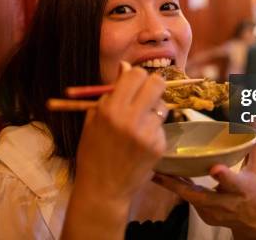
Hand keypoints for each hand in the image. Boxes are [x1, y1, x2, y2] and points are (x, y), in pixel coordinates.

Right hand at [63, 62, 167, 238]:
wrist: (103, 189)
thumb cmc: (93, 152)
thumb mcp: (93, 119)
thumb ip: (109, 93)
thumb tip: (125, 67)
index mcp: (111, 109)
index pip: (136, 74)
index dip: (136, 76)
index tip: (133, 84)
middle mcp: (131, 118)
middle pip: (157, 83)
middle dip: (152, 85)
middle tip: (145, 95)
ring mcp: (147, 133)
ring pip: (163, 105)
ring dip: (154, 108)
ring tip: (140, 122)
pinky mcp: (158, 145)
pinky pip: (161, 126)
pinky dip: (153, 129)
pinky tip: (141, 141)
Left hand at [153, 142, 255, 239]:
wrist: (253, 223)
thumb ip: (252, 144)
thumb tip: (253, 118)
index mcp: (241, 189)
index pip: (232, 182)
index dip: (223, 176)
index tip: (214, 168)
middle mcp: (226, 203)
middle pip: (201, 195)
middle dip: (179, 185)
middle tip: (160, 172)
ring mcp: (214, 212)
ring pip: (189, 198)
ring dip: (171, 185)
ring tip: (155, 172)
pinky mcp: (205, 216)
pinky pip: (188, 199)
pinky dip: (177, 188)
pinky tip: (163, 177)